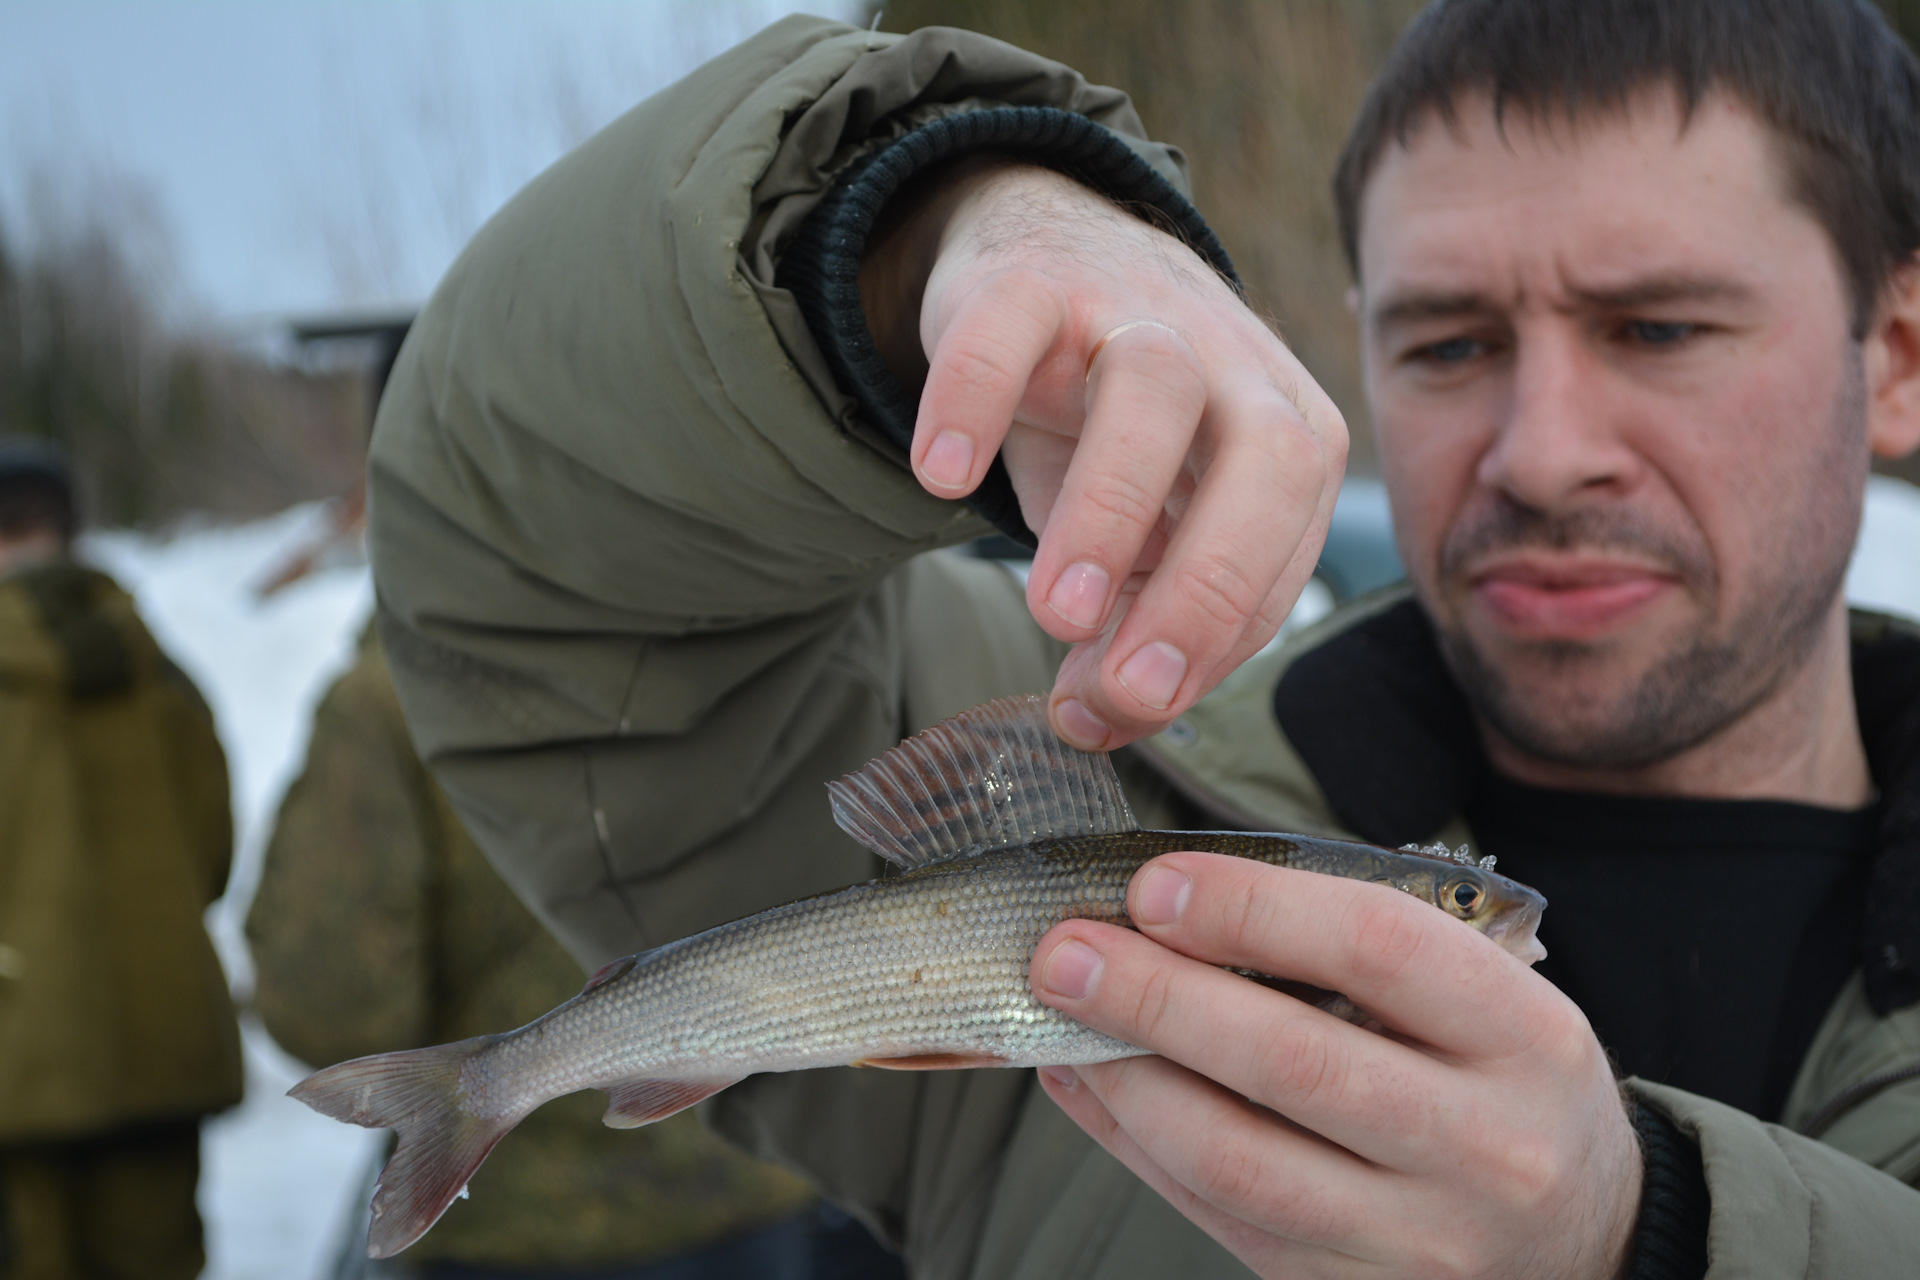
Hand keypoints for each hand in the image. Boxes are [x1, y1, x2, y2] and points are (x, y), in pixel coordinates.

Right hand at [861, 162, 1346, 749]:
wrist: (1050, 257)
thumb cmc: (1114, 423)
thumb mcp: (1144, 529)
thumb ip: (1133, 625)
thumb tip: (1095, 719)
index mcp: (1290, 437)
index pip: (1282, 553)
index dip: (1212, 643)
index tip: (1129, 708)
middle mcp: (1234, 366)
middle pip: (1270, 458)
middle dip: (1208, 584)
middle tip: (1131, 685)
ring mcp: (1137, 310)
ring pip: (1153, 387)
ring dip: (1111, 510)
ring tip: (1053, 614)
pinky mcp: (1034, 278)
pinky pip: (1009, 327)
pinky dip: (974, 401)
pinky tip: (941, 481)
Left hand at [1027, 852, 1642, 1278]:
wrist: (1580, 1238)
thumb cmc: (1502, 1079)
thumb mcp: (1484, 995)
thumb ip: (1357, 945)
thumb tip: (1175, 903)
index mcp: (1524, 1038)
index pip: (1380, 948)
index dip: (1253, 909)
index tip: (1155, 885)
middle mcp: (1484, 1146)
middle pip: (1293, 1061)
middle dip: (1158, 996)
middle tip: (1063, 949)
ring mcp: (1418, 1239)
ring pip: (1238, 1160)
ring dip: (1127, 1081)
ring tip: (1059, 1017)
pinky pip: (1216, 1215)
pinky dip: (1133, 1144)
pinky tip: (1086, 1085)